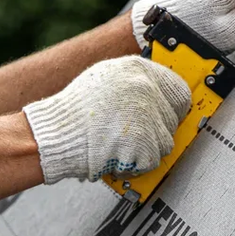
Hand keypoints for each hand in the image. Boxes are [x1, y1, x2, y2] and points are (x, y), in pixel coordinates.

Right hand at [23, 56, 189, 183]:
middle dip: (156, 132)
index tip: (169, 116)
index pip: (179, 90)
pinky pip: (152, 160)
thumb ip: (133, 83)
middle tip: (134, 136)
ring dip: (146, 150)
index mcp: (138, 69)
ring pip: (165, 142)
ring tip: (120, 144)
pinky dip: (136, 165)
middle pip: (173, 119)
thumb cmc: (73, 111)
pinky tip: (117, 155)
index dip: (174, 108)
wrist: (54, 134)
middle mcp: (146, 89)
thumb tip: (159, 95)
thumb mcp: (105, 79)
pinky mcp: (143, 143)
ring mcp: (146, 116)